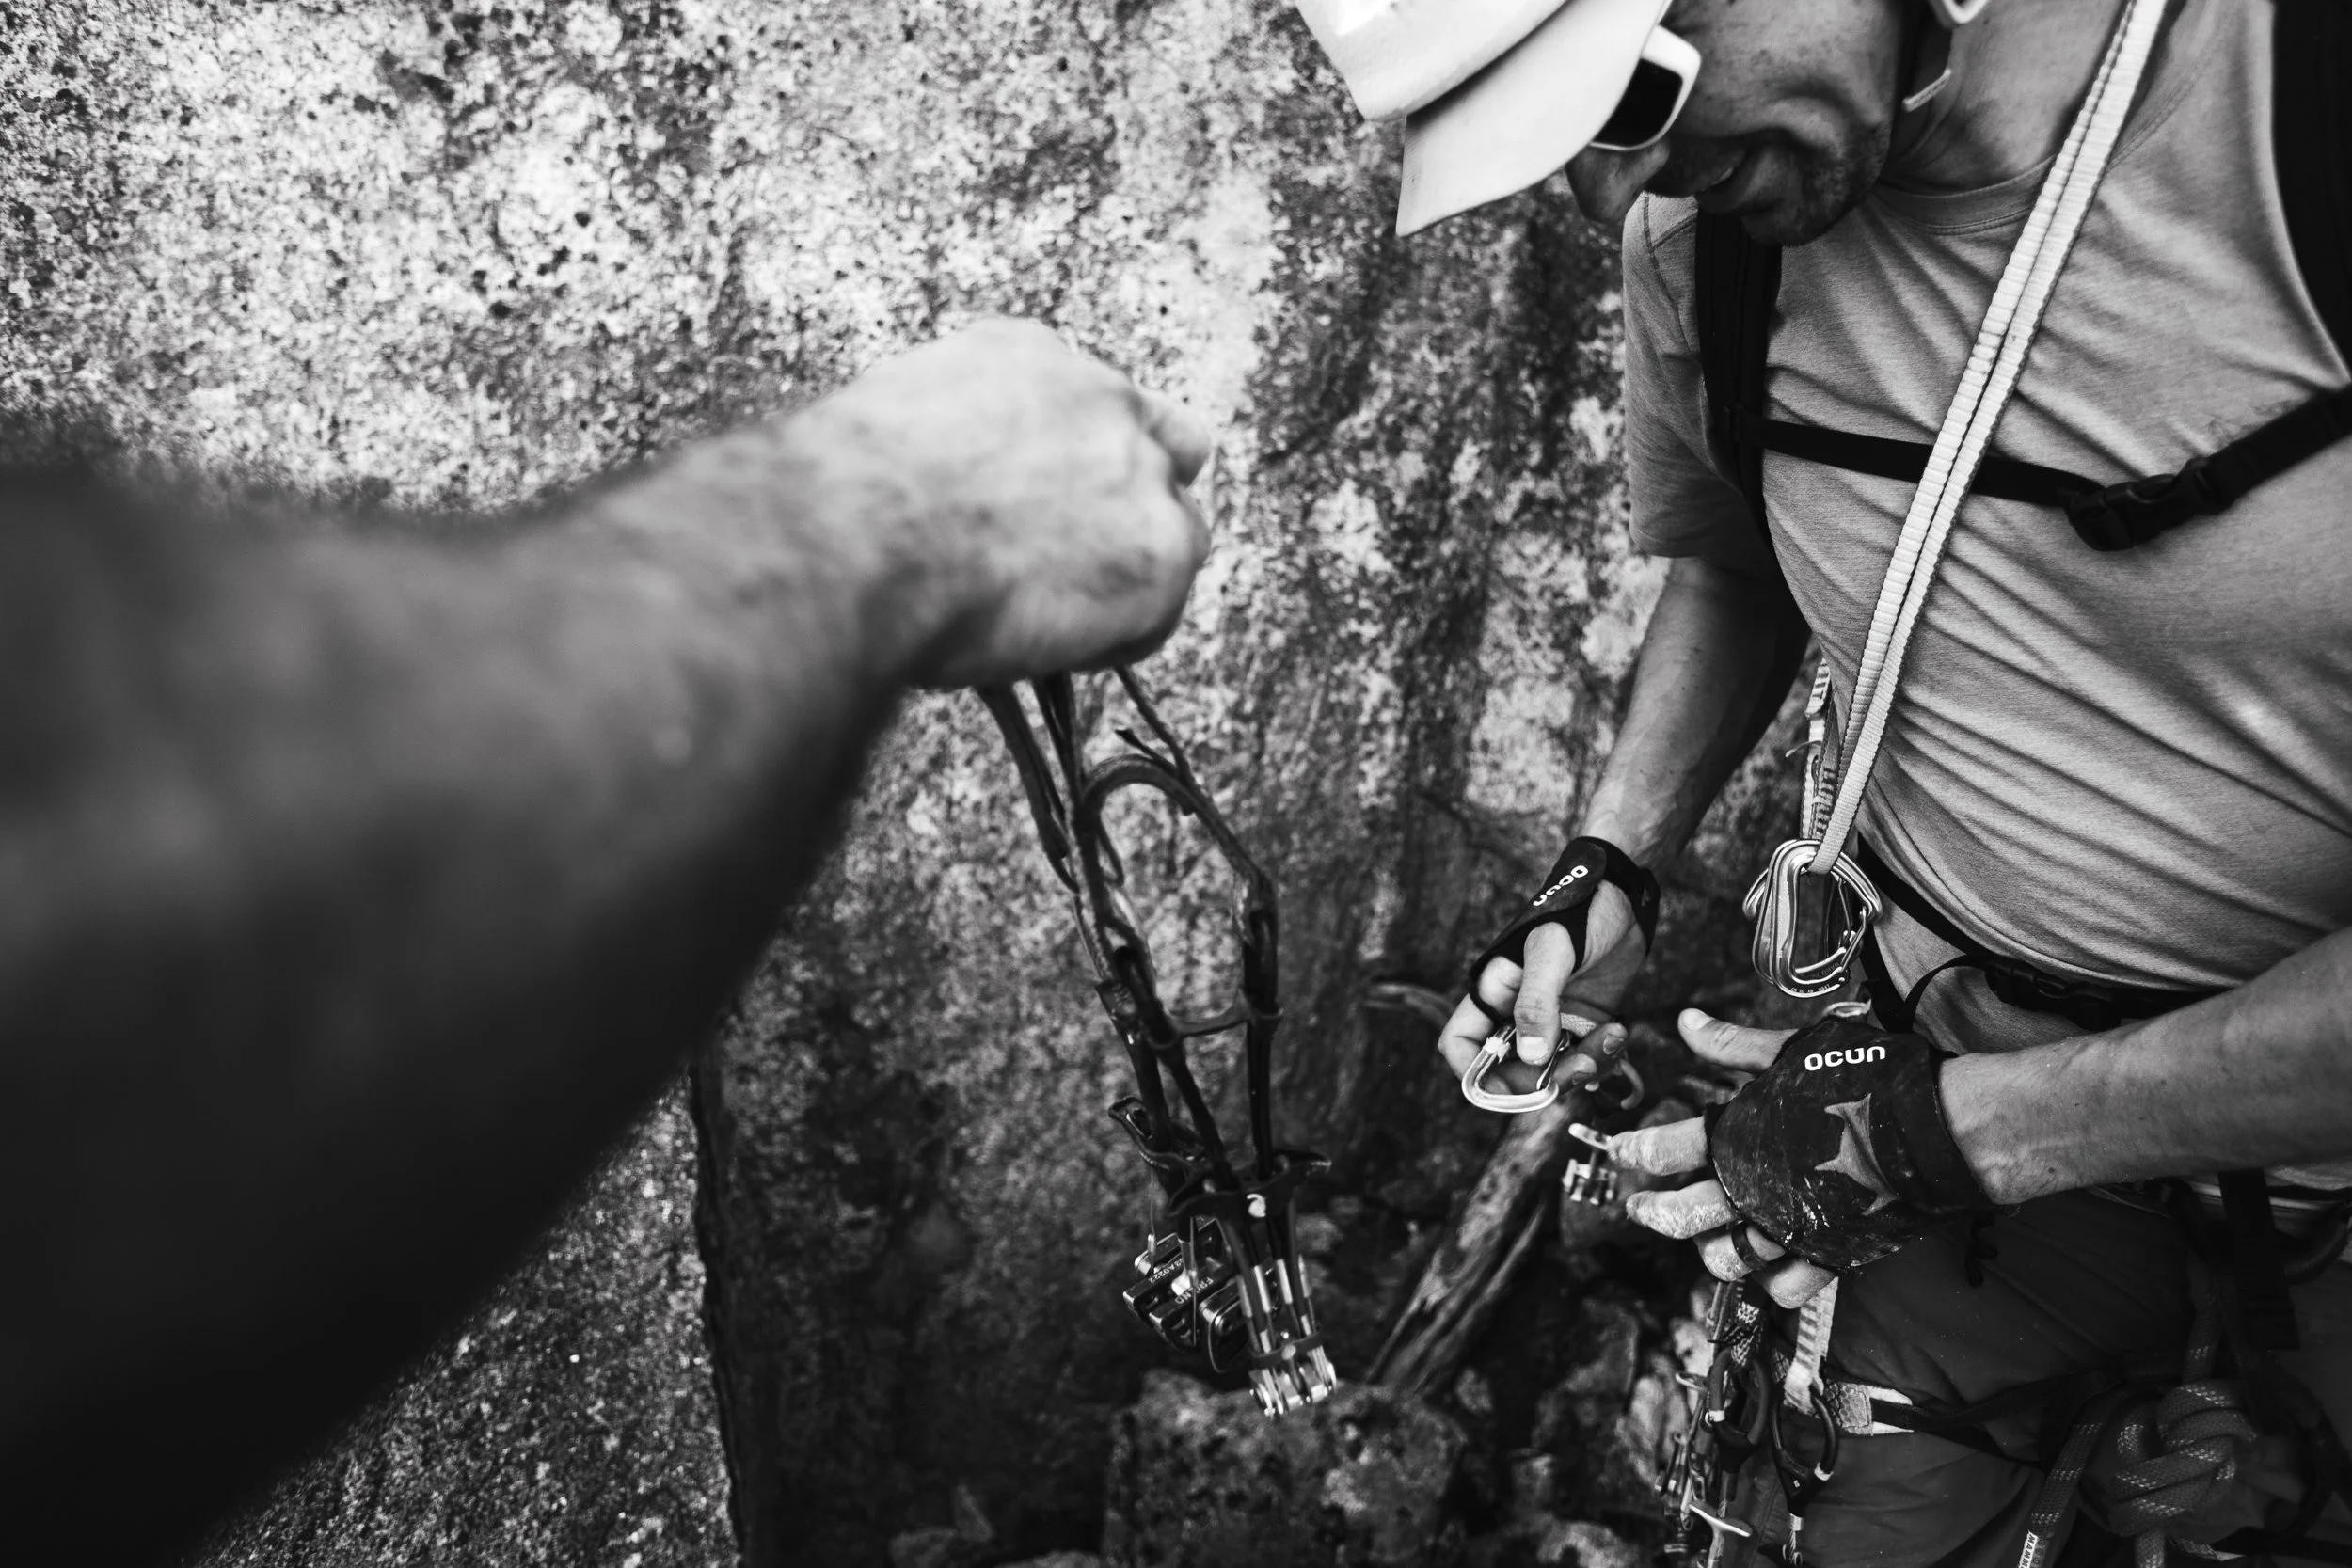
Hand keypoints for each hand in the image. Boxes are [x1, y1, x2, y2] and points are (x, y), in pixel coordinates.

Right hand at [804, 318, 1213, 686]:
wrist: (855, 533)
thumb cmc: (841, 498)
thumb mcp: (891, 432)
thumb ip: (956, 446)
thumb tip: (951, 498)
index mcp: (1029, 357)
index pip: (1094, 403)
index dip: (1081, 462)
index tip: (1054, 505)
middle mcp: (1102, 400)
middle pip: (1168, 452)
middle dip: (1134, 505)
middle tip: (1077, 564)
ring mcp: (1141, 475)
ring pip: (1175, 537)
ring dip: (1126, 580)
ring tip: (1045, 619)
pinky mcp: (1157, 554)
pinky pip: (1157, 616)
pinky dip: (1109, 642)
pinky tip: (1040, 644)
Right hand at [1435, 882, 1646, 1096]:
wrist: (1623, 893)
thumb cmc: (1580, 908)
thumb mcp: (1553, 950)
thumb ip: (1537, 1003)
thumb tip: (1530, 1057)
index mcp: (1494, 991)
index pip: (1461, 1043)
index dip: (1473, 1072)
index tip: (1509, 1087)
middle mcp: (1516, 1011)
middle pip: (1511, 1070)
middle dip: (1547, 1078)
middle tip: (1584, 1065)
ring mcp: (1551, 1020)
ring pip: (1552, 1070)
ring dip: (1583, 1068)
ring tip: (1614, 1038)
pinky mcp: (1582, 1023)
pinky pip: (1584, 1059)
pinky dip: (1603, 1059)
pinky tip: (1620, 1036)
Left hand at [1610, 1008, 1838, 1307]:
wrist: (1935, 1127)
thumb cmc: (1867, 1081)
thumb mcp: (1791, 1050)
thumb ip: (1733, 1045)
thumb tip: (1686, 1022)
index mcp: (1737, 1135)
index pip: (1664, 1149)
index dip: (1634, 1151)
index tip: (1621, 1151)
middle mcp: (1754, 1189)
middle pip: (1680, 1215)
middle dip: (1651, 1211)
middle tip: (1638, 1207)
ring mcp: (1790, 1228)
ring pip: (1724, 1259)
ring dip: (1702, 1250)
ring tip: (1696, 1237)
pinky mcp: (1828, 1254)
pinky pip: (1783, 1288)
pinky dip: (1766, 1282)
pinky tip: (1760, 1266)